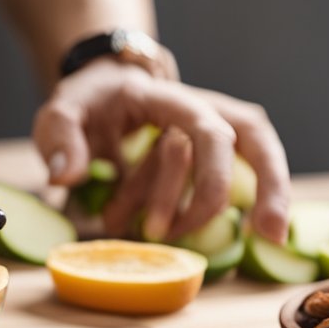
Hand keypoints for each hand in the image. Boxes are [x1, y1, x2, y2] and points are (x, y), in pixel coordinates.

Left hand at [32, 58, 289, 243]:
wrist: (103, 89)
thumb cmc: (86, 105)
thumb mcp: (59, 115)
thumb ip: (61, 141)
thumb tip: (67, 177)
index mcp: (163, 98)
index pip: (203, 128)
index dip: (218, 172)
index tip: (218, 210)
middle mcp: (201, 107)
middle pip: (254, 138)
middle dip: (268, 187)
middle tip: (269, 235)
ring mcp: (215, 127)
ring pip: (251, 159)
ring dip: (216, 208)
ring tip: (176, 238)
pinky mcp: (216, 151)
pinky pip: (230, 180)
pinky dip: (218, 209)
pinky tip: (201, 230)